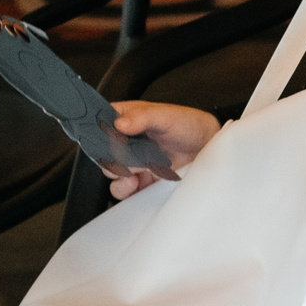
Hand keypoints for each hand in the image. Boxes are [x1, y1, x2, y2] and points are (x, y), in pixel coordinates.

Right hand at [106, 101, 221, 198]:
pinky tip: (138, 182)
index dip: (98, 131)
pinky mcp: (140, 180)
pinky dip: (126, 189)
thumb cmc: (189, 125)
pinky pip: (123, 189)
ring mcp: (133, 161)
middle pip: (102, 151)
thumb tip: (121, 123)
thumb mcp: (166, 116)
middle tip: (125, 158)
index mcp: (128, 119)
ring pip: (110, 172)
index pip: (101, 122)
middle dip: (111, 158)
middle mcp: (126, 141)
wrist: (207, 149)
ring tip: (134, 172)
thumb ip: (143, 118)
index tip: (106, 139)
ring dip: (118, 175)